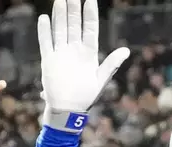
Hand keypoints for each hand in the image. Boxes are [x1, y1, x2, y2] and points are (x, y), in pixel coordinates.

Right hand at [38, 0, 129, 114]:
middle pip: (73, 25)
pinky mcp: (48, 61)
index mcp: (89, 53)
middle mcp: (74, 50)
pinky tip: (44, 18)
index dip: (90, 14)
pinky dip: (44, 31)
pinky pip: (46, 43)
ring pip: (60, 30)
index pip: (90, 28)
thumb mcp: (101, 79)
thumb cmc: (86, 97)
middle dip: (73, 9)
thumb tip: (126, 50)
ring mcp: (61, 54)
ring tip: (60, 0)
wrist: (68, 110)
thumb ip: (112, 63)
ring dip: (59, 15)